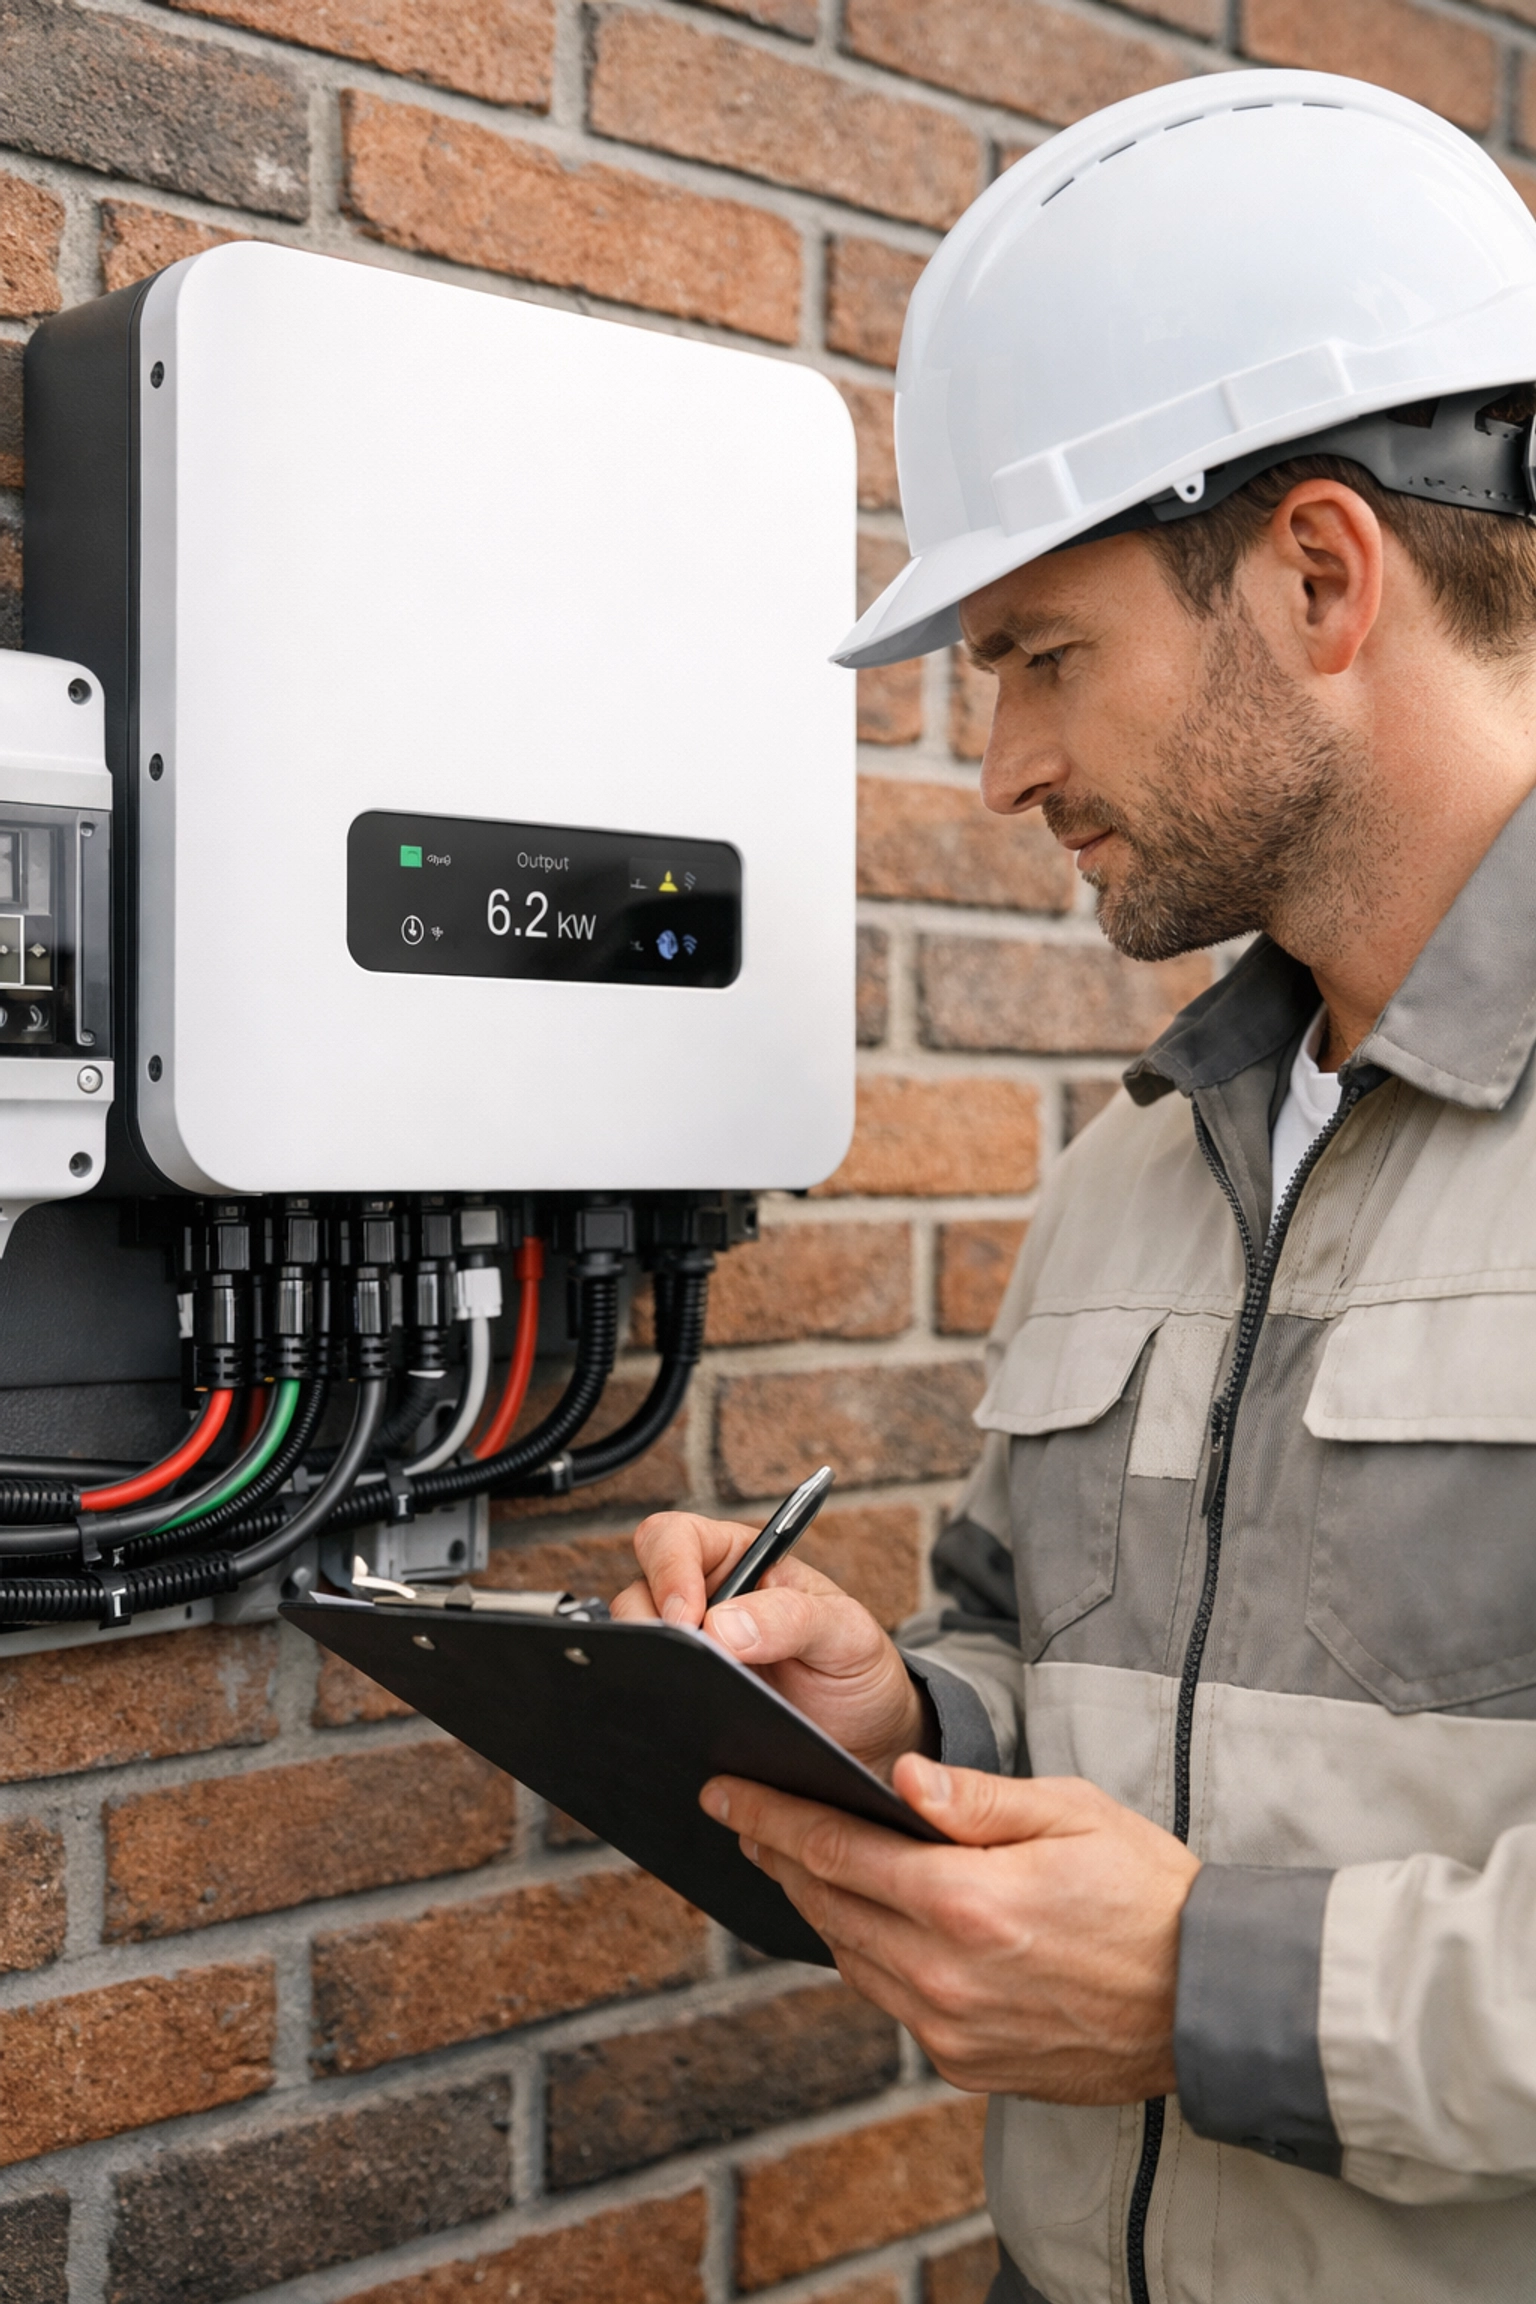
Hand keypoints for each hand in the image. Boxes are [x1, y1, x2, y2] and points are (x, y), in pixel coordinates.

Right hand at [611, 1510, 932, 1779]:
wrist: (869, 1742)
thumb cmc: (858, 1669)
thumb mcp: (847, 1634)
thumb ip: (795, 1619)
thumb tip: (721, 1627)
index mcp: (740, 1562)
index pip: (675, 1539)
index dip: (669, 1569)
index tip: (689, 1619)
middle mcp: (703, 1602)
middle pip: (637, 1592)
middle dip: (651, 1627)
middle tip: (688, 1665)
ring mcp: (690, 1655)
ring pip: (635, 1648)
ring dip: (651, 1668)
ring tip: (690, 1697)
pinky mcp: (684, 1701)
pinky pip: (648, 1697)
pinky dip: (653, 1707)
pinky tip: (682, 1726)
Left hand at [700, 1757, 1200, 2103]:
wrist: (1209, 2000)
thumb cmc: (1148, 1892)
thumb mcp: (1072, 1814)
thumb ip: (975, 1799)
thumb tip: (896, 1778)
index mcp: (967, 1901)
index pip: (836, 1850)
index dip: (771, 1818)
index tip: (725, 1793)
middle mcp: (946, 1973)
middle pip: (827, 1904)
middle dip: (778, 1855)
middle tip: (742, 1817)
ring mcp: (952, 2028)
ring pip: (850, 1956)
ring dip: (813, 1905)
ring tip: (790, 1860)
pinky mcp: (965, 2063)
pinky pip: (888, 1999)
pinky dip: (863, 1955)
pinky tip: (859, 1921)